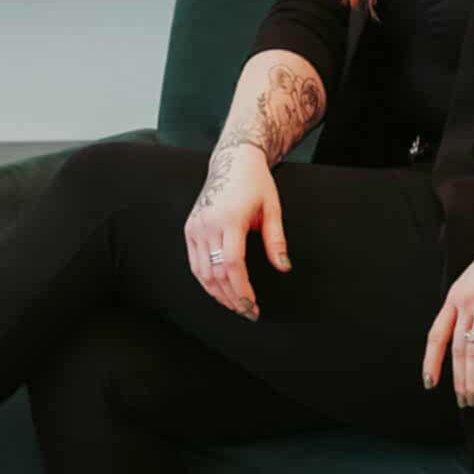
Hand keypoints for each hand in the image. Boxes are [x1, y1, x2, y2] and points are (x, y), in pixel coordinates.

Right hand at [185, 135, 291, 319]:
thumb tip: (283, 267)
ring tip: (235, 305)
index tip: (252, 307)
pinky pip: (195, 262)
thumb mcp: (272, 208)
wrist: (232, 161)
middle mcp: (208, 223)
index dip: (242, 290)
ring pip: (202, 272)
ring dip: (218, 293)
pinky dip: (206, 280)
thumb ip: (277, 241)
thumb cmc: (255, 183)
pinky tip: (219, 291)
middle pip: (216, 273)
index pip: (233, 265)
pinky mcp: (190, 228)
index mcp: (230, 219)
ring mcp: (196, 226)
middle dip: (232, 298)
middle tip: (248, 312)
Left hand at [422, 218, 473, 405]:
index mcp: (455, 297)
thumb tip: (465, 330)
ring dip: (473, 378)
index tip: (430, 382)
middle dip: (457, 378)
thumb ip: (468, 303)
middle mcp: (465, 303)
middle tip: (462, 400)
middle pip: (456, 349)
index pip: (436, 335)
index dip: (431, 361)